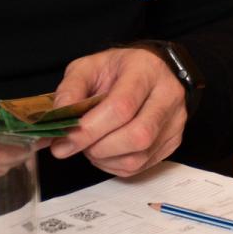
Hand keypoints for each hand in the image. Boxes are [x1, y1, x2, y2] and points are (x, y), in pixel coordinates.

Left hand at [47, 47, 186, 175]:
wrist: (152, 71)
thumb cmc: (119, 70)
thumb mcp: (89, 67)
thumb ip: (70, 90)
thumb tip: (57, 121)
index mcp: (146, 70)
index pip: (122, 107)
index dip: (89, 130)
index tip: (63, 142)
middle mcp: (168, 96)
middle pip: (137, 136)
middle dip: (98, 148)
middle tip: (77, 145)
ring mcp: (175, 121)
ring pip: (139, 157)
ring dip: (105, 159)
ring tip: (92, 146)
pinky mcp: (174, 141)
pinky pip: (141, 166)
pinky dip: (115, 165)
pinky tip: (107, 151)